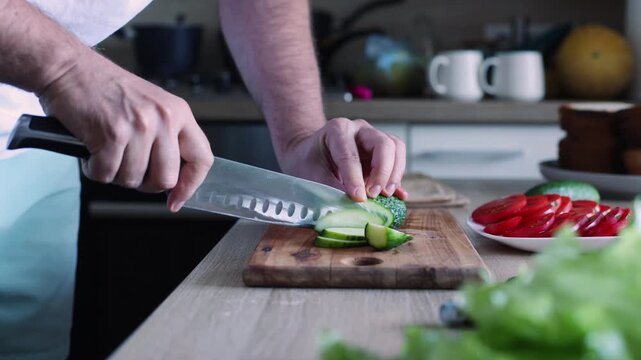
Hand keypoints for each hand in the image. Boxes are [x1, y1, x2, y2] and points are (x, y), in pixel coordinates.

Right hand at [39, 51, 213, 211]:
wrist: (68, 68)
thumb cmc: (105, 89)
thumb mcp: (152, 107)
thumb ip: (167, 138)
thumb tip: (172, 179)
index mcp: (179, 113)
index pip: (202, 158)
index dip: (190, 185)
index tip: (177, 200)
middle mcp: (164, 119)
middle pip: (166, 179)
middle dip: (144, 183)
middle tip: (128, 169)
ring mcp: (139, 126)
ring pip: (133, 180)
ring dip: (115, 173)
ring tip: (107, 151)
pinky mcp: (112, 134)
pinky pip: (107, 174)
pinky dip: (95, 170)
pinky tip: (91, 152)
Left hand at [278, 118, 407, 201]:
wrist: (308, 153)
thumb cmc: (307, 162)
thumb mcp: (311, 174)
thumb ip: (331, 188)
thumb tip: (353, 206)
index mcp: (338, 129)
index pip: (351, 154)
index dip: (355, 178)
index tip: (359, 198)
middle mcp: (360, 130)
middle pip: (384, 144)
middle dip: (382, 172)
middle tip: (374, 195)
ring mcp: (373, 138)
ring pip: (396, 148)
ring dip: (394, 173)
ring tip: (386, 195)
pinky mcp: (381, 151)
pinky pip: (398, 160)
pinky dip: (397, 178)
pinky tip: (398, 195)